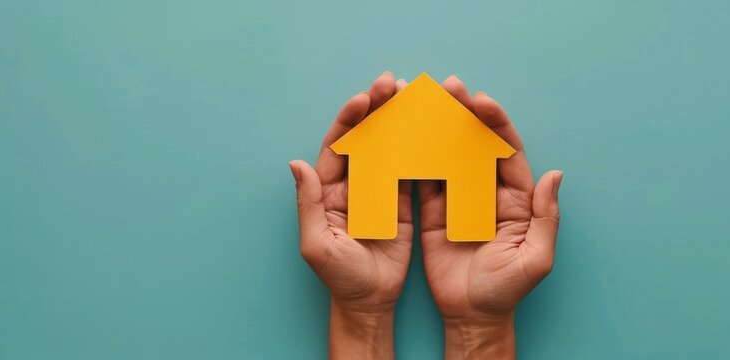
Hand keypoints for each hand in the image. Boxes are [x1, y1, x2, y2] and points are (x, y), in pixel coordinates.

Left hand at [289, 72, 410, 358]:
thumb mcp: (317, 244)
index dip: (350, 118)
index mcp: (329, 189)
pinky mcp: (403, 202)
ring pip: (388, 145)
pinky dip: (420, 147)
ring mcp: (379, 190)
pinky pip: (411, 167)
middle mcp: (353, 183)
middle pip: (364, 135)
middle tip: (392, 83)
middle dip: (376, 107)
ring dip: (399, 120)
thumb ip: (308, 203)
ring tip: (414, 95)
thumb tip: (297, 164)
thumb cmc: (340, 278)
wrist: (371, 303)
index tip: (365, 98)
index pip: (339, 144)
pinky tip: (432, 127)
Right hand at [419, 76, 562, 358]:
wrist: (470, 316)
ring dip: (438, 125)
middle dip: (464, 112)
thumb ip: (545, 217)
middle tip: (448, 86)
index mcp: (515, 196)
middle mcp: (486, 190)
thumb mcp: (535, 259)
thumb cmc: (506, 290)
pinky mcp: (432, 210)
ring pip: (448, 151)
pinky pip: (424, 176)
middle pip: (475, 141)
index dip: (495, 123)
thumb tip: (555, 175)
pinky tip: (404, 133)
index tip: (480, 101)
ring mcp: (458, 198)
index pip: (505, 149)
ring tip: (422, 99)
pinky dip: (415, 154)